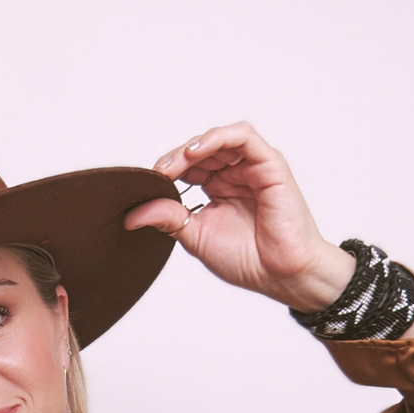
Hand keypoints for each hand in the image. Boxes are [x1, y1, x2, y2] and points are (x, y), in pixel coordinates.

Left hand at [124, 122, 355, 311]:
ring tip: (172, 166)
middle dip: (175, 160)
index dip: (166, 172)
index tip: (146, 187)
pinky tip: (196, 152)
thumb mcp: (196, 237)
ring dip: (192, 148)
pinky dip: (217, 138)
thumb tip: (133, 215)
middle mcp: (234, 173)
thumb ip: (168, 220)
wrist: (280, 274)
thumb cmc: (248, 259)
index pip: (188, 167)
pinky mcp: (269, 163)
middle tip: (156, 176)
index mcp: (217, 188)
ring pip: (219, 139)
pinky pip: (243, 137)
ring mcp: (252, 166)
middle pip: (200, 150)